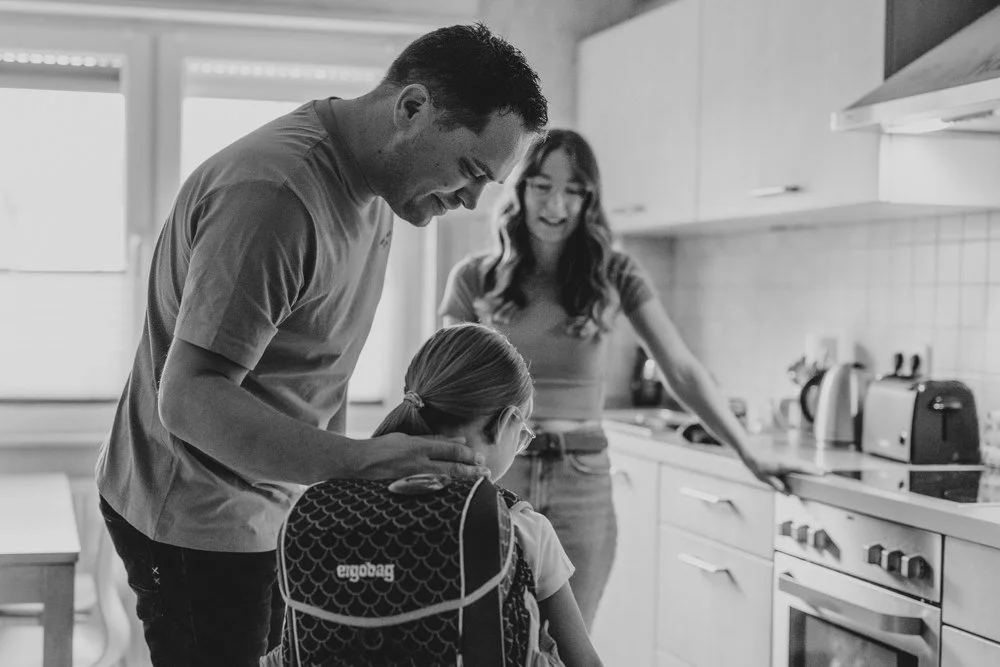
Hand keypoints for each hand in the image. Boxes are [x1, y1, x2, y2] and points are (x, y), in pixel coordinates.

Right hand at [355, 433, 490, 479]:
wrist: (356, 464)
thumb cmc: (382, 449)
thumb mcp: (407, 438)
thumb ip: (434, 440)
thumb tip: (460, 439)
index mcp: (418, 447)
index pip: (450, 450)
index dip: (468, 454)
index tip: (480, 457)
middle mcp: (417, 463)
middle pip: (451, 468)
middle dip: (472, 471)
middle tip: (487, 473)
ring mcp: (412, 479)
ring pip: (444, 482)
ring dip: (463, 483)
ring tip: (479, 483)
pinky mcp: (407, 491)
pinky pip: (431, 492)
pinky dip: (447, 492)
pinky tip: (458, 494)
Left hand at [742, 456, 822, 493]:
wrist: (751, 455)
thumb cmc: (758, 467)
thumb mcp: (766, 479)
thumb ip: (777, 486)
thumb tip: (789, 494)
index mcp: (783, 465)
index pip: (801, 467)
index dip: (812, 470)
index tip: (822, 473)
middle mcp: (787, 461)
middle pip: (805, 465)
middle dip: (816, 468)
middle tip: (829, 472)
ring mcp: (787, 460)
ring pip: (802, 464)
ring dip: (811, 467)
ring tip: (823, 472)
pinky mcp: (785, 462)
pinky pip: (797, 465)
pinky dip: (805, 467)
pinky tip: (809, 471)